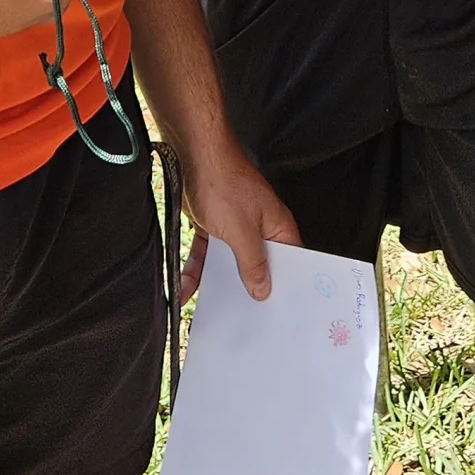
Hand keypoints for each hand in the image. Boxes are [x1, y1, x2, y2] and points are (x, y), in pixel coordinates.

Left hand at [178, 154, 301, 302]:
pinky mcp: (212, 223)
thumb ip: (253, 263)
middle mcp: (258, 228)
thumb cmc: (224, 184)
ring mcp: (234, 226)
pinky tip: (185, 288)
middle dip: (247, 290)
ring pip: (228, 262)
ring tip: (211, 311)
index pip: (289, 264)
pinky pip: (206, 253)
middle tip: (243, 320)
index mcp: (277, 228)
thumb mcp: (242, 233)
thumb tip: (264, 290)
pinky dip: (196, 269)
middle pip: (256, 266)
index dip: (285, 287)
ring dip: (216, 282)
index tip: (280, 313)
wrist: (193, 153)